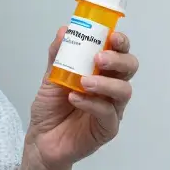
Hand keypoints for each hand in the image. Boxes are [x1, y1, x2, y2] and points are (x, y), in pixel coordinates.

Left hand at [24, 27, 137, 169]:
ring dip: (105, 83)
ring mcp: (112, 109)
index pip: (119, 52)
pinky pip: (108, 113)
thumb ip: (58, 55)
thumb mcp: (50, 77)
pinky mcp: (108, 128)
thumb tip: (65, 30)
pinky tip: (75, 98)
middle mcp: (111, 87)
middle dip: (118, 59)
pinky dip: (92, 103)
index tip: (112, 36)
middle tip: (99, 58)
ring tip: (84, 82)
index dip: (120, 42)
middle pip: (129, 67)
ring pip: (124, 91)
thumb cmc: (50, 108)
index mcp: (101, 71)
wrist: (41, 140)